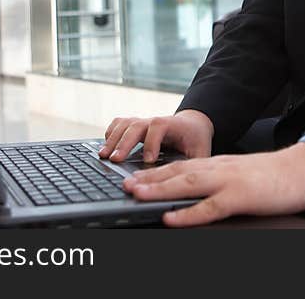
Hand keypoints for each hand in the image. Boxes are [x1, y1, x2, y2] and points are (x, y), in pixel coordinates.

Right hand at [99, 109, 213, 162]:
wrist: (193, 125)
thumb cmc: (196, 141)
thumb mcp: (200, 152)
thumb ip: (192, 165)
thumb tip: (182, 184)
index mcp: (174, 125)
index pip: (159, 126)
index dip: (152, 141)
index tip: (148, 160)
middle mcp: (156, 121)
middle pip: (137, 124)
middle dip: (124, 142)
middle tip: (115, 160)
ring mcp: (144, 122)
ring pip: (125, 123)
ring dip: (113, 139)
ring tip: (103, 156)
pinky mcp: (136, 126)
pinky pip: (120, 124)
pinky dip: (111, 133)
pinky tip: (105, 147)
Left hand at [122, 142, 304, 226]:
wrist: (303, 169)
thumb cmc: (274, 175)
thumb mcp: (241, 174)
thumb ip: (220, 181)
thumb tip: (199, 194)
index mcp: (218, 164)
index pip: (180, 166)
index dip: (155, 172)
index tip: (134, 177)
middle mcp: (218, 169)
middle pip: (176, 172)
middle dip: (148, 179)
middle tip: (124, 184)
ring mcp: (228, 181)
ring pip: (186, 185)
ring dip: (158, 189)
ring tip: (136, 194)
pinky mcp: (240, 197)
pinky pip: (209, 207)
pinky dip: (188, 213)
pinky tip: (171, 217)